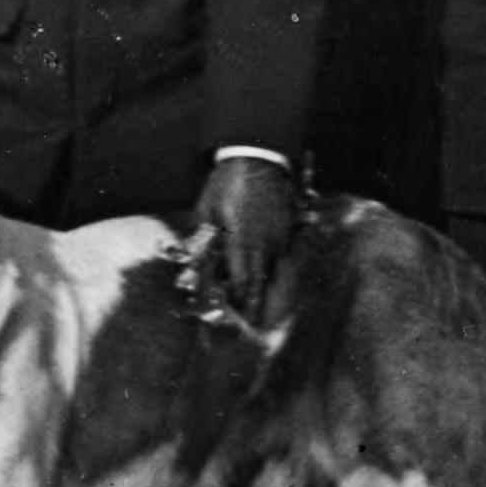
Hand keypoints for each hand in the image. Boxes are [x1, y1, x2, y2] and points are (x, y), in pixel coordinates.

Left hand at [187, 154, 300, 315]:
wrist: (259, 157)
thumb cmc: (226, 183)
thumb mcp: (206, 210)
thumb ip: (203, 241)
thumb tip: (198, 267)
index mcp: (240, 242)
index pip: (239, 284)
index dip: (235, 306)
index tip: (229, 321)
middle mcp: (263, 246)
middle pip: (259, 287)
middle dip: (253, 310)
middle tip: (248, 329)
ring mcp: (279, 239)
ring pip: (272, 276)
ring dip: (262, 292)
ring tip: (256, 313)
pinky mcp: (287, 231)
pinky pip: (280, 259)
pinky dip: (271, 272)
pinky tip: (264, 278)